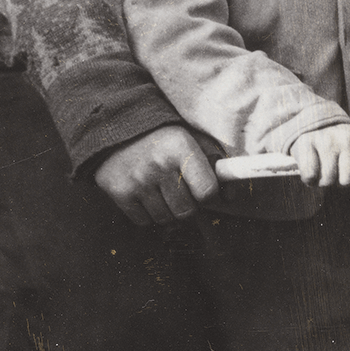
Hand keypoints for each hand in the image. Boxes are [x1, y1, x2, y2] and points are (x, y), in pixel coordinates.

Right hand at [94, 126, 219, 225]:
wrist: (120, 129)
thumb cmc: (165, 138)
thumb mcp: (194, 140)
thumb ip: (216, 166)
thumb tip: (230, 197)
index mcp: (181, 147)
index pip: (207, 191)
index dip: (208, 195)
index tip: (203, 190)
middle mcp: (159, 164)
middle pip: (187, 210)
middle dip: (188, 204)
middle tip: (180, 190)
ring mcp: (137, 180)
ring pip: (166, 219)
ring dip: (168, 210)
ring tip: (162, 190)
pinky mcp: (119, 193)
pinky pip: (144, 221)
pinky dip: (148, 214)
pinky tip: (146, 195)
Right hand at [289, 125, 349, 196]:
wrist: (316, 123)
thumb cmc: (342, 148)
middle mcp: (347, 137)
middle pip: (347, 180)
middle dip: (340, 182)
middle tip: (336, 172)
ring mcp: (326, 139)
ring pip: (327, 180)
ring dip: (323, 181)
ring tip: (323, 169)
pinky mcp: (306, 142)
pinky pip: (309, 175)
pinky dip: (309, 178)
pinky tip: (312, 169)